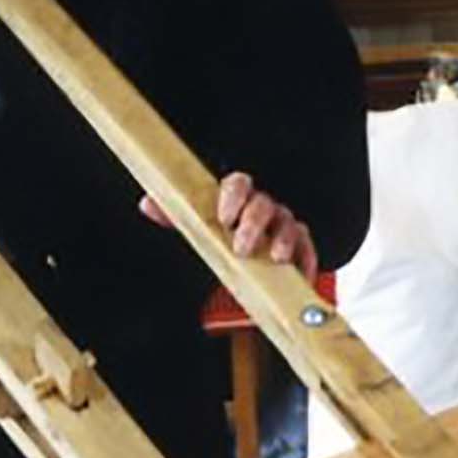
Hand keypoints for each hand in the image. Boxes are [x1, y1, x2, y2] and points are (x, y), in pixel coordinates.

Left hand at [138, 172, 317, 278]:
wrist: (239, 266)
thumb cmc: (218, 238)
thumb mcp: (193, 226)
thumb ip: (173, 215)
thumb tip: (149, 204)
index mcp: (238, 199)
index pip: (239, 184)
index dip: (233, 197)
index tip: (224, 216)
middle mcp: (264, 209)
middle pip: (265, 205)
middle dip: (254, 224)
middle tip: (241, 246)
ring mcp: (283, 228)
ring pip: (290, 225)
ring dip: (283, 240)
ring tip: (274, 257)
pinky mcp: (298, 251)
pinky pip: (308, 250)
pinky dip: (306, 261)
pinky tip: (301, 273)